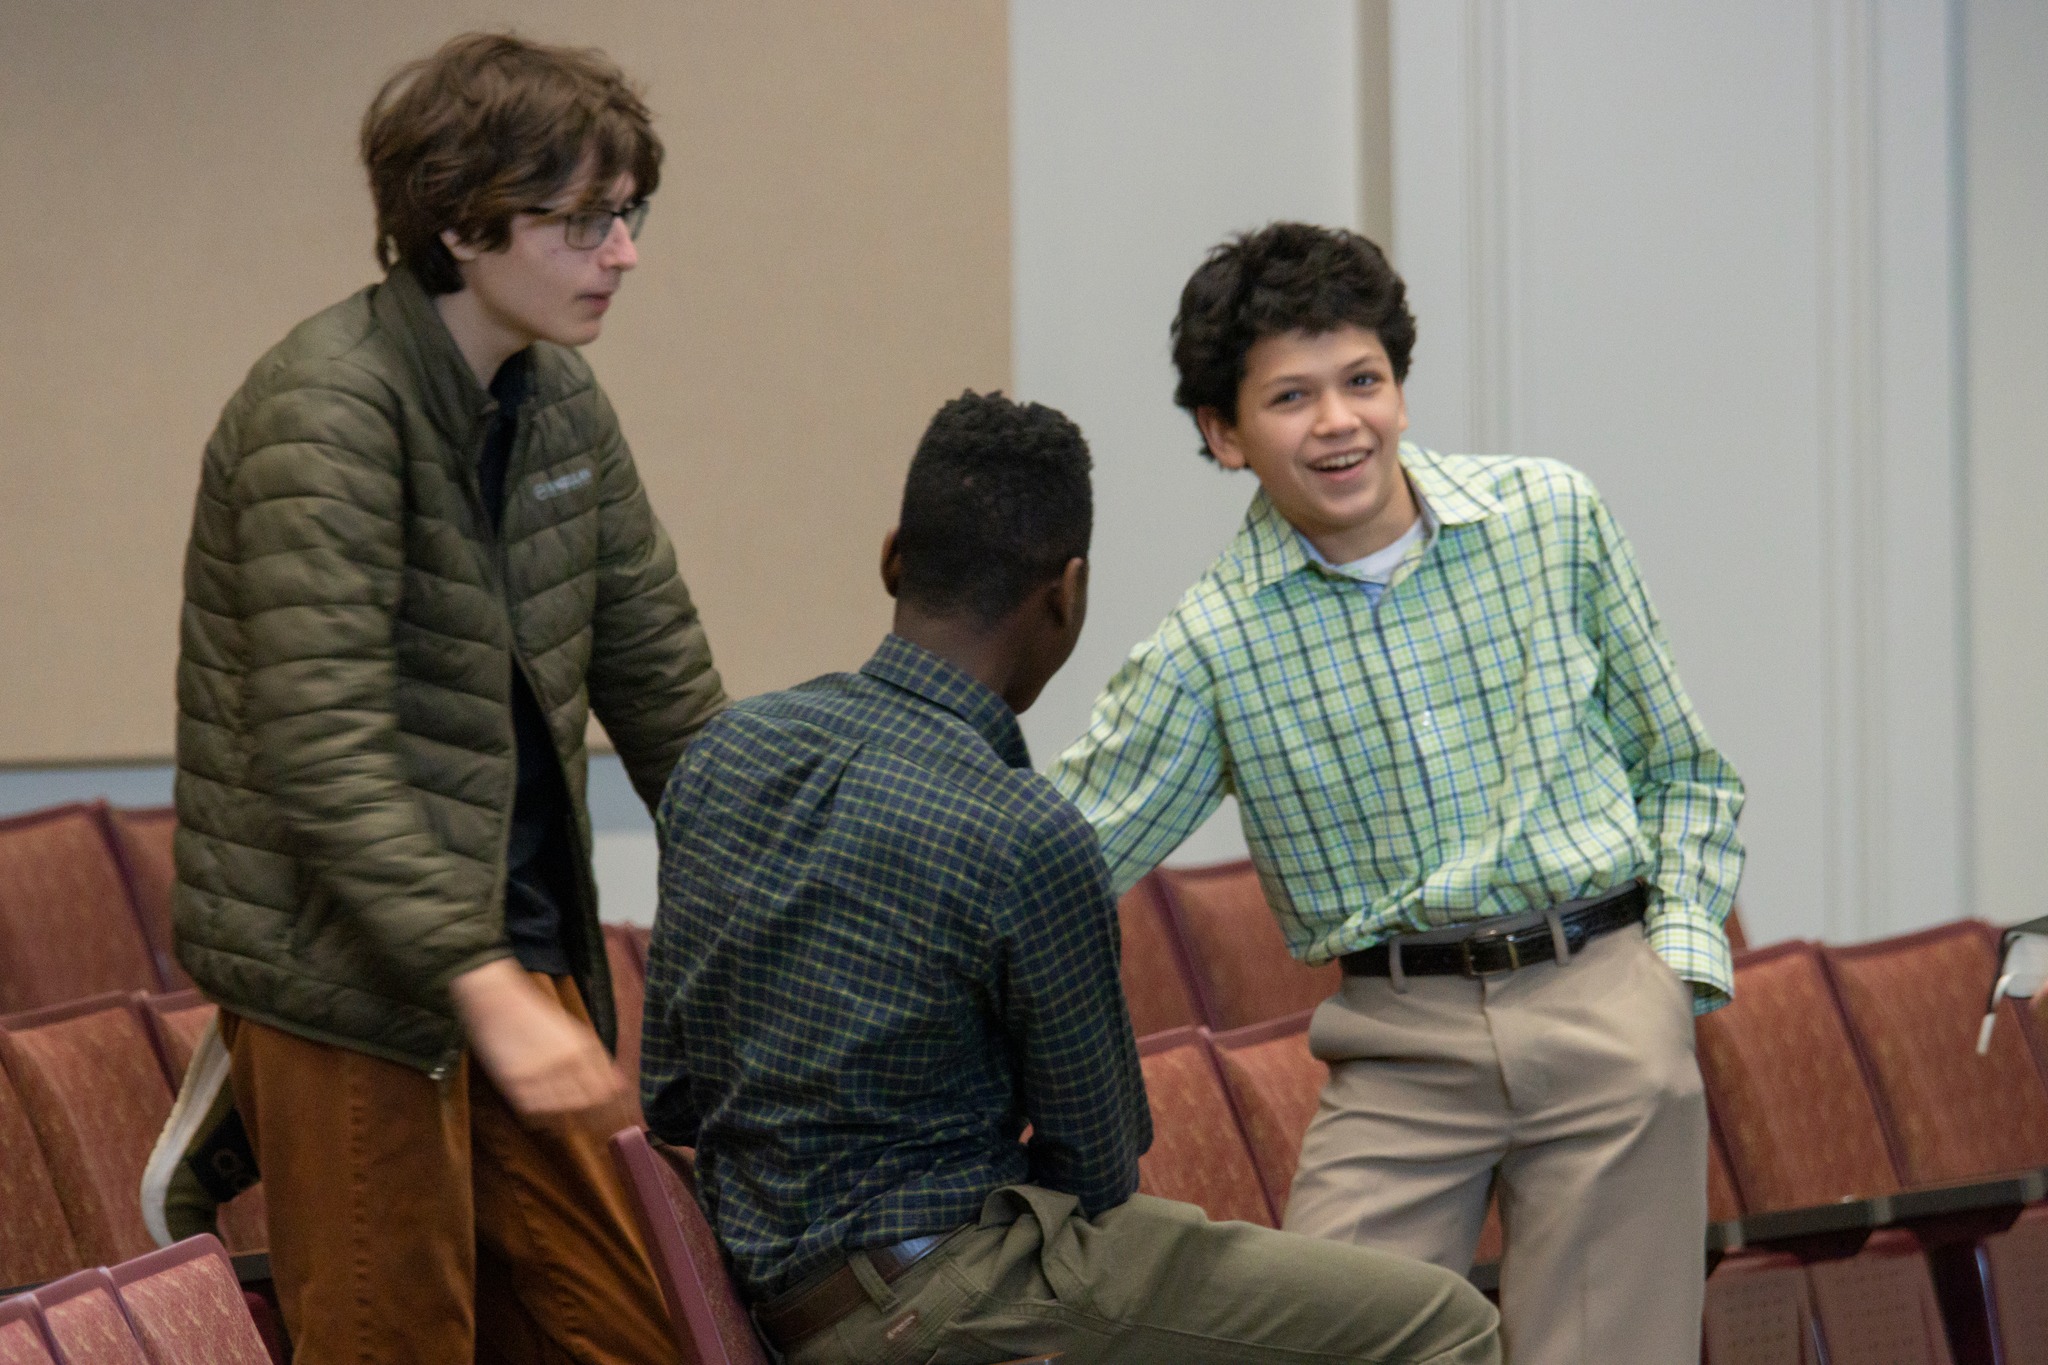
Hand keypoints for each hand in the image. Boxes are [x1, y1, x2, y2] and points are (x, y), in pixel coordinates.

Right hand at [450, 959, 625, 1119]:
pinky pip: (534, 1111)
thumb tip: (621, 1087)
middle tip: (575, 1100)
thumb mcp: (574, 1033)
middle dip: (585, 1106)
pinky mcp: (514, 1084)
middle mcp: (561, 1063)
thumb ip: (600, 1060)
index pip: (603, 1091)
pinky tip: (537, 1093)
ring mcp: (537, 1075)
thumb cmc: (538, 1018)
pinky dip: (540, 1109)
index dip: (606, 1101)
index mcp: (580, 1049)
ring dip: (562, 1108)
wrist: (497, 1003)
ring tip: (552, 1091)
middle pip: (583, 1103)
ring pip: (559, 1110)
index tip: (603, 1103)